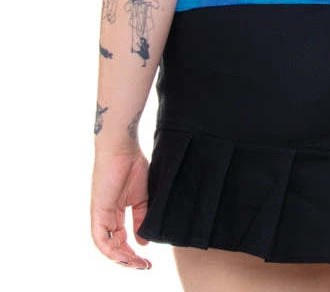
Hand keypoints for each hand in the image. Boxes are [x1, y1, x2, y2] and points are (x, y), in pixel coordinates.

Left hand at [91, 150, 152, 268]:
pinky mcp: (98, 211)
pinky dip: (110, 250)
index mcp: (115, 211)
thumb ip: (141, 217)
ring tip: (136, 264)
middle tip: (144, 266)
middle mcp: (106, 216)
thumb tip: (142, 242)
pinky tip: (122, 256)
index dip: (132, 252)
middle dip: (128, 259)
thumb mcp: (142, 196)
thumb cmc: (132, 164)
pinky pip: (99, 237)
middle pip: (113, 246)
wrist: (122, 146)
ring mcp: (101, 214)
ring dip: (121, 258)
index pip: (121, 239)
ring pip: (106, 246)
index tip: (147, 260)